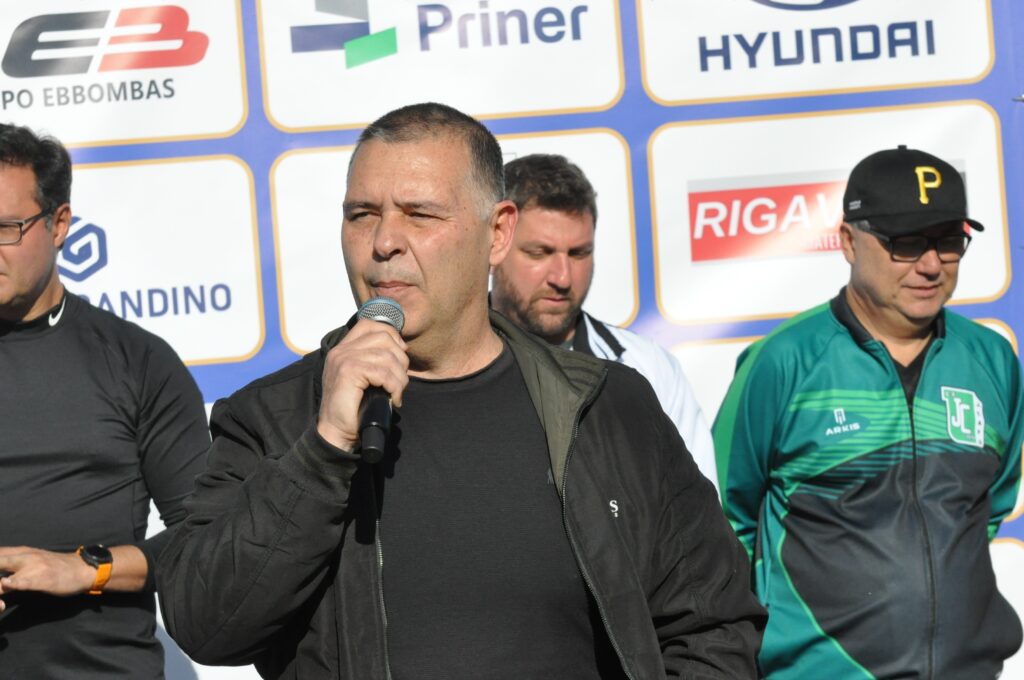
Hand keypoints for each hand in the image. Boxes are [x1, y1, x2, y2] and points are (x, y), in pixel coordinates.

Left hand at [0, 547, 94, 609]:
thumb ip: (10, 574)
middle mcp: (22, 556)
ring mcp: (31, 566)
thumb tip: (0, 583)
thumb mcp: (31, 567)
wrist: (82, 570)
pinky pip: (17, 582)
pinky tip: (4, 589)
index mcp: (18, 552)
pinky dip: (6, 585)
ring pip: (1, 569)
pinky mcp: (39, 578)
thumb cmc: (55, 570)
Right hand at [317, 318, 409, 451]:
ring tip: (397, 392)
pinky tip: (394, 399)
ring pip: (387, 356)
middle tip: (400, 380)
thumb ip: (374, 361)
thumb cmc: (354, 409)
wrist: (336, 432)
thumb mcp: (365, 379)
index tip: (400, 355)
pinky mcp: (348, 372)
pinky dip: (395, 386)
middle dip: (400, 359)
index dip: (391, 335)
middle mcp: (341, 350)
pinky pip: (383, 372)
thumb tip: (402, 348)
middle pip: (383, 337)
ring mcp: (343, 359)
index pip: (370, 325)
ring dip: (400, 377)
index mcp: (343, 349)